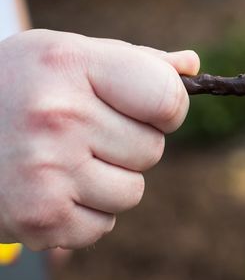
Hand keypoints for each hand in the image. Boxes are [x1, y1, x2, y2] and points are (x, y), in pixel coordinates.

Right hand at [0, 29, 198, 249]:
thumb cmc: (18, 86)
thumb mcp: (68, 54)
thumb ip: (135, 61)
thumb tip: (193, 67)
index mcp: (70, 63)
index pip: (169, 100)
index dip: (168, 107)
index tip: (147, 107)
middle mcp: (57, 116)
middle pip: (152, 150)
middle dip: (129, 142)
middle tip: (84, 131)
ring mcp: (45, 170)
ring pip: (132, 192)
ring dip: (109, 180)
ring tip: (63, 159)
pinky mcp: (37, 216)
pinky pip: (102, 225)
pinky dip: (84, 212)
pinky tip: (50, 186)